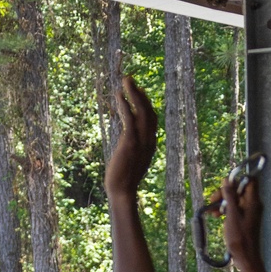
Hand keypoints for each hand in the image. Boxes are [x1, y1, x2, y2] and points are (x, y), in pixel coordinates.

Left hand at [104, 76, 157, 200]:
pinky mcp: (130, 142)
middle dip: (140, 93)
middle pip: (148, 110)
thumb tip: (127, 144)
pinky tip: (119, 95)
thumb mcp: (132, 162)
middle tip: (129, 79)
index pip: (152, 118)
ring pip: (140, 110)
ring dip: (133, 93)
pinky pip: (129, 118)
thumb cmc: (123, 180)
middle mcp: (149, 140)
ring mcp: (140, 141)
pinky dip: (125, 104)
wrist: (122, 192)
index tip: (138, 92)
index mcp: (150, 144)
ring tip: (125, 80)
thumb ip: (133, 149)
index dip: (146, 103)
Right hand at [219, 173, 265, 271]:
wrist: (246, 258)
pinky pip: (236, 210)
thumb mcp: (232, 215)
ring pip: (236, 200)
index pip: (249, 181)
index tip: (224, 186)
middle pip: (240, 190)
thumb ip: (230, 197)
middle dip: (225, 193)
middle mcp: (254, 204)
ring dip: (223, 203)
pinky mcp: (245, 220)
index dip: (237, 180)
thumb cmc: (239, 237)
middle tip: (212, 200)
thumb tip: (226, 180)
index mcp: (253, 201)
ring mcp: (250, 212)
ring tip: (211, 212)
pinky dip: (226, 211)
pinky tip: (216, 216)